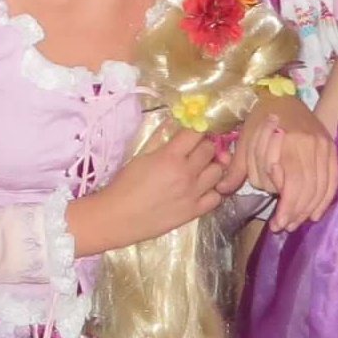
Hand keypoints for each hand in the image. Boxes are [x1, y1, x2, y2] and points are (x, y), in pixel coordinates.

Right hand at [71, 125, 227, 254]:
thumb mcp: (140, 155)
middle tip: (197, 150)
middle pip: (211, 150)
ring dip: (213, 166)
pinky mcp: (194, 211)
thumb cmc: (124, 185)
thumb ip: (160, 137)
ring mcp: (193, 194)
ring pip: (219, 172)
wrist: (118, 217)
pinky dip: (213, 190)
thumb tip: (176, 120)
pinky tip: (203, 189)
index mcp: (170, 157)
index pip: (196, 133)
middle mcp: (186, 173)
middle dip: (206, 145)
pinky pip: (217, 197)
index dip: (198, 128)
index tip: (195, 131)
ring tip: (202, 169)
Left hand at [240, 97, 337, 230]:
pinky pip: (333, 179)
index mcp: (287, 142)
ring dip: (309, 209)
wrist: (281, 96)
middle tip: (285, 226)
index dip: (287, 207)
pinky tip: (315, 213)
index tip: (277, 223)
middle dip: (296, 212)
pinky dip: (326, 199)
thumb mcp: (244, 141)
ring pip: (321, 187)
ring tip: (296, 222)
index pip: (292, 184)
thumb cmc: (259, 119)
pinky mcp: (331, 148)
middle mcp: (309, 144)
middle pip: (308, 189)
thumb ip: (236, 168)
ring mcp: (323, 146)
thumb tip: (222, 191)